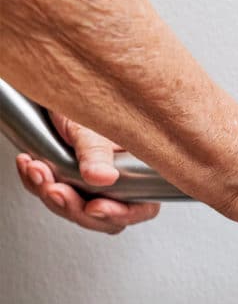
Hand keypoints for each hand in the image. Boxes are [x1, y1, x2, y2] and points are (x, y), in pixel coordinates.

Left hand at [15, 112, 159, 233]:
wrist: (64, 86)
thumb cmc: (93, 99)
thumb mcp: (96, 125)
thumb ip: (99, 152)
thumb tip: (103, 177)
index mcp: (142, 170)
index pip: (140, 207)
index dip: (119, 213)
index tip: (95, 207)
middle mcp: (121, 181)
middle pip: (103, 216)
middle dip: (74, 206)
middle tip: (55, 189)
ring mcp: (95, 184)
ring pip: (75, 209)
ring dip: (51, 194)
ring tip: (36, 170)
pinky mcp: (70, 180)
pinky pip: (54, 194)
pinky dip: (37, 184)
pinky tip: (30, 166)